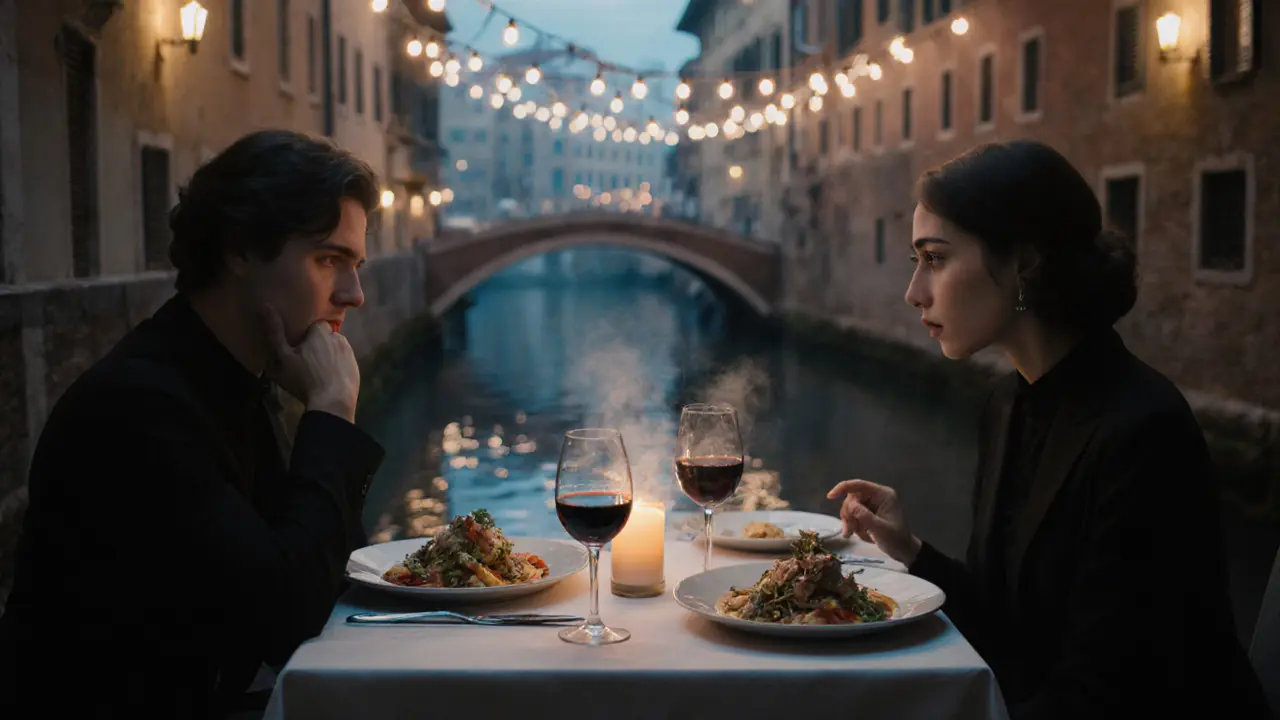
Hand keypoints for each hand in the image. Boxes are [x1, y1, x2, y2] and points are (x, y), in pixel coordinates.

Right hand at [262, 305, 359, 422]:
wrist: (332, 403)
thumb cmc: (305, 379)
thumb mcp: (283, 357)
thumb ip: (275, 333)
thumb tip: (266, 306)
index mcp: (321, 333)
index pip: (316, 324)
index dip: (307, 334)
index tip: (299, 346)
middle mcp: (339, 338)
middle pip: (327, 336)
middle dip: (319, 344)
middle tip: (307, 360)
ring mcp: (350, 354)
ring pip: (337, 349)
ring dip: (329, 355)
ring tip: (318, 370)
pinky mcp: (356, 369)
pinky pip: (345, 363)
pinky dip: (338, 367)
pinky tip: (330, 379)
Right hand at [826, 479, 921, 564]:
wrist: (902, 551)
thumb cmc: (896, 539)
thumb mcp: (881, 529)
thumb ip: (865, 516)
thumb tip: (850, 506)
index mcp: (883, 495)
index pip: (859, 485)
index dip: (843, 488)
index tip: (830, 496)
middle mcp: (877, 496)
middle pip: (852, 498)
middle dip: (848, 514)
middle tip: (848, 531)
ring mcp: (872, 504)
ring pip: (850, 507)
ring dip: (849, 521)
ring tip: (851, 534)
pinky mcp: (868, 513)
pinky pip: (853, 515)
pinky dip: (852, 524)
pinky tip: (857, 534)